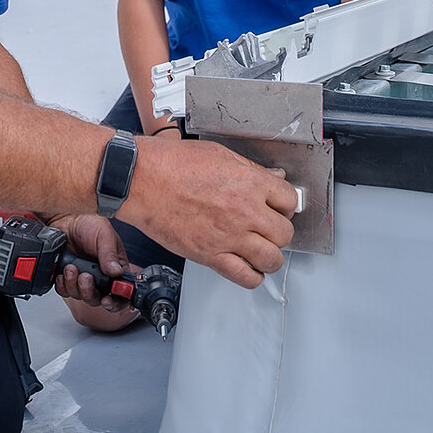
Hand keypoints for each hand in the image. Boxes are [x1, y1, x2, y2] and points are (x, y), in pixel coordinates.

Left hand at [46, 213, 129, 311]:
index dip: (116, 301)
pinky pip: (65, 291)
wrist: (65, 220)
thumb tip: (116, 272)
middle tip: (85, 277)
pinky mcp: (67, 278)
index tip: (107, 299)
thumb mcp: (104, 234)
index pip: (120, 293)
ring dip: (74, 285)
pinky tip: (63, 272)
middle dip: (90, 292)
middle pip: (98, 299)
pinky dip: (63, 284)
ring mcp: (82, 279)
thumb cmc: (87, 224)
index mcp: (115, 268)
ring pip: (80, 296)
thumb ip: (110, 253)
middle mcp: (99, 277)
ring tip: (71, 267)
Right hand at [125, 136, 297, 289]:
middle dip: (279, 230)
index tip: (278, 207)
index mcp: (249, 182)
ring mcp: (229, 237)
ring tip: (260, 249)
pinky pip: (246, 278)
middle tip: (268, 227)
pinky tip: (247, 265)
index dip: (285, 204)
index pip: (290, 200)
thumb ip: (250, 169)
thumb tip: (273, 177)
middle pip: (285, 233)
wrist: (142, 179)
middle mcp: (244, 211)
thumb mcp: (219, 155)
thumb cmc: (172, 163)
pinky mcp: (211, 256)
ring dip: (269, 255)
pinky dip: (252, 276)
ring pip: (271, 259)